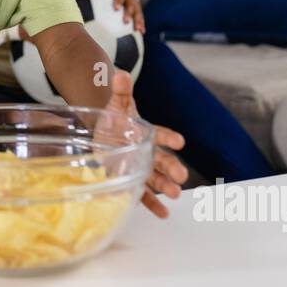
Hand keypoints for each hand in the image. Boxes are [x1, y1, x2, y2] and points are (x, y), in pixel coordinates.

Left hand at [88, 0, 144, 32]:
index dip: (118, 2)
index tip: (116, 8)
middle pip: (130, 6)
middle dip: (128, 14)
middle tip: (126, 21)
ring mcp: (135, 5)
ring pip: (138, 13)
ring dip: (138, 21)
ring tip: (138, 29)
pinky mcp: (138, 11)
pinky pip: (140, 18)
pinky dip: (142, 24)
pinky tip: (142, 32)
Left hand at [100, 70, 186, 217]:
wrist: (105, 134)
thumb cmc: (115, 119)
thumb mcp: (116, 105)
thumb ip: (121, 91)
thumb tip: (119, 73)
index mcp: (147, 132)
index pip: (161, 134)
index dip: (169, 137)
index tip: (179, 141)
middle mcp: (148, 152)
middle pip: (162, 160)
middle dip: (172, 168)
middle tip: (182, 176)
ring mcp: (141, 167)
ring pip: (156, 178)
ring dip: (166, 186)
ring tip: (175, 194)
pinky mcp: (132, 180)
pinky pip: (144, 194)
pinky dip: (153, 204)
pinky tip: (164, 214)